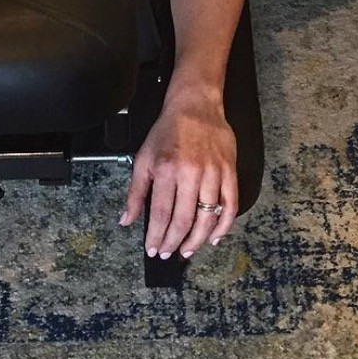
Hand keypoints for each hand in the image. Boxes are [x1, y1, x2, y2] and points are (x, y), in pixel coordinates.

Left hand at [120, 88, 236, 259]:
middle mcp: (191, 173)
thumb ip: (135, 192)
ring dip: (197, 240)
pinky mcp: (229, 170)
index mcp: (166, 169)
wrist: (195, 104)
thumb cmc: (168, 130)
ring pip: (207, 217)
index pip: (160, 214)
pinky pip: (230, 205)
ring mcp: (213, 172)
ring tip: (187, 250)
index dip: (156, 237)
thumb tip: (126, 220)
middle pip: (183, 220)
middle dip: (173, 242)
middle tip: (168, 253)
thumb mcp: (143, 157)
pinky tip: (214, 237)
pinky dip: (224, 226)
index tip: (153, 250)